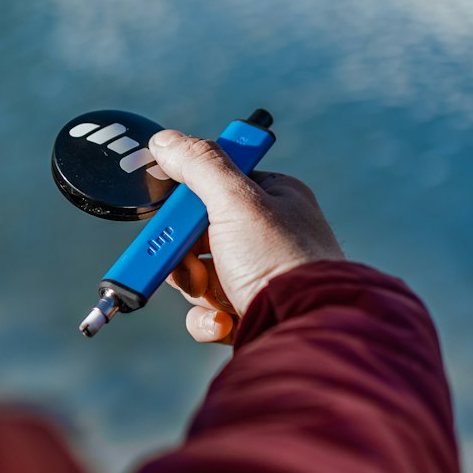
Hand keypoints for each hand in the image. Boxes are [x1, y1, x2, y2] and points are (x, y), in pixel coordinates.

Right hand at [147, 130, 344, 345]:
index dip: (188, 200)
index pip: (217, 184)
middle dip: (186, 254)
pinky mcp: (252, 314)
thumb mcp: (237, 201)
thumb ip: (200, 166)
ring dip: (197, 288)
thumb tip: (166, 140)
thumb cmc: (279, 261)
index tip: (172, 213)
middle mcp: (270, 236)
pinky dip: (208, 319)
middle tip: (187, 263)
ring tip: (212, 295)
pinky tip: (224, 322)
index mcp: (274, 198)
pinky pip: (211, 312)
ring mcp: (261, 277)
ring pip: (200, 275)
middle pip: (200, 234)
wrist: (306, 332)